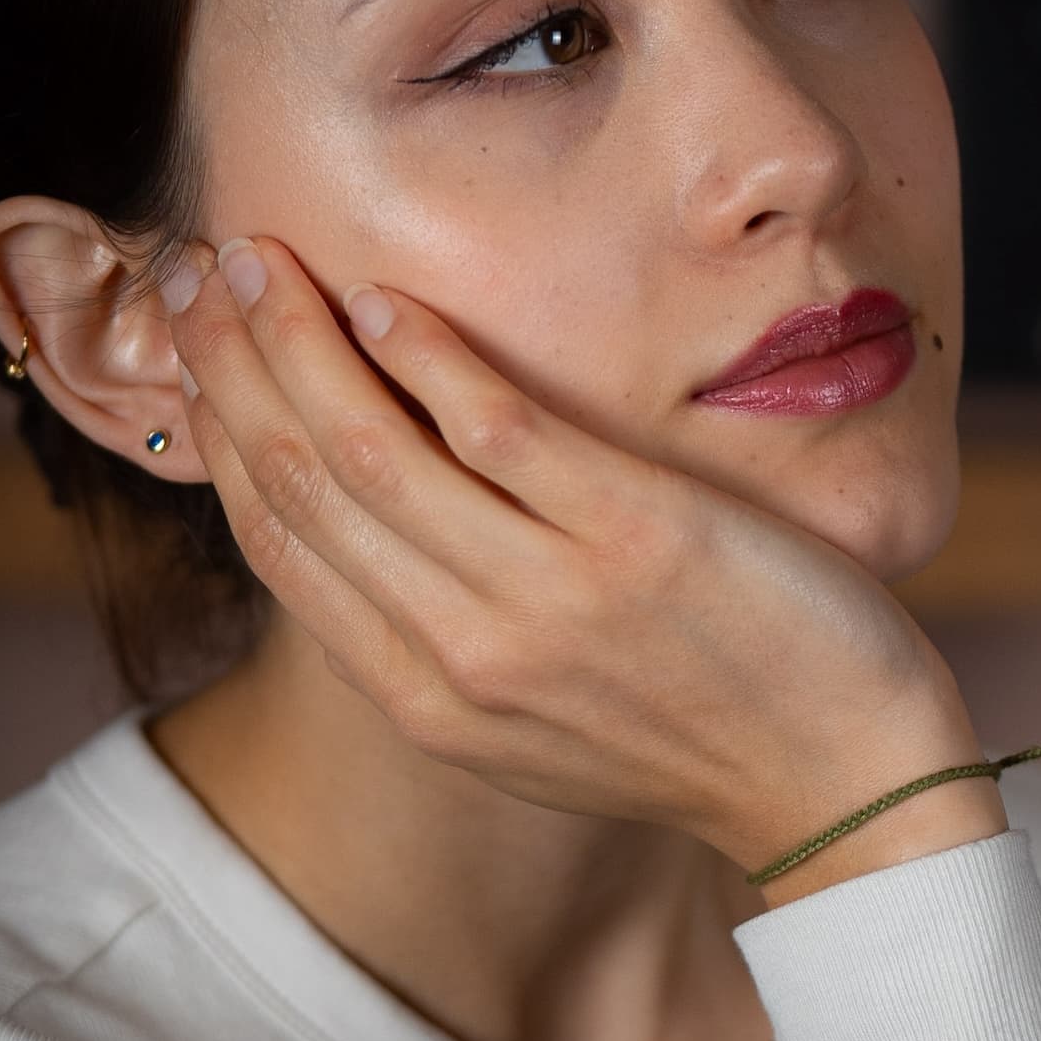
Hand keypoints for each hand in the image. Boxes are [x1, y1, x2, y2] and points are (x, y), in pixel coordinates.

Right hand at [168, 238, 985, 876]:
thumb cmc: (696, 735)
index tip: (202, 358)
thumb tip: (380, 541)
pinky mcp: (633, 538)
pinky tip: (383, 299)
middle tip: (200, 272)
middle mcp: (463, 654)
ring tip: (261, 258)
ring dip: (299, 338)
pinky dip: (425, 354)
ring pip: (371, 446)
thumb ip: (447, 645)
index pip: (283, 548)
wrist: (840, 781)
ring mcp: (545, 598)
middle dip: (234, 364)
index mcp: (428, 702)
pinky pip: (493, 425)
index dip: (225, 439)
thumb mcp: (534, 727)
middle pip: (305, 481)